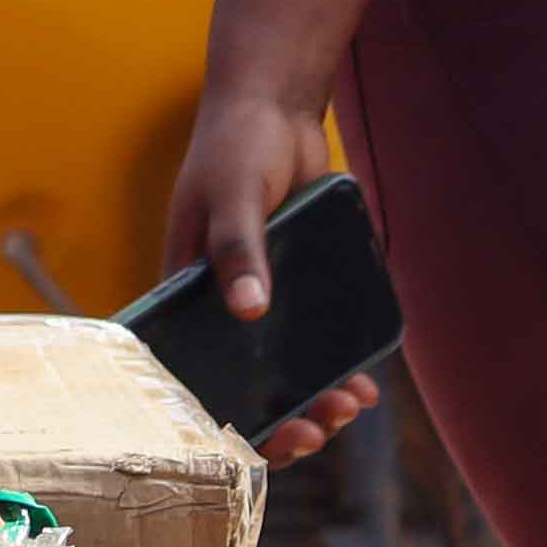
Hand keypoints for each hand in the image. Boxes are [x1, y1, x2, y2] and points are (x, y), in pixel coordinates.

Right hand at [160, 79, 380, 466]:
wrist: (278, 106)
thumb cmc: (234, 144)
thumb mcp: (231, 193)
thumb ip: (237, 247)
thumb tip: (247, 309)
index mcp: (181, 291)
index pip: (188, 373)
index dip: (220, 417)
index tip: (259, 440)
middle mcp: (217, 304)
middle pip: (243, 385)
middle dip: (281, 420)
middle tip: (321, 430)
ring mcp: (261, 298)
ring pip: (284, 372)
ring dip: (315, 400)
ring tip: (352, 406)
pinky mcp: (299, 288)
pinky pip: (316, 343)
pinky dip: (338, 368)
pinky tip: (365, 384)